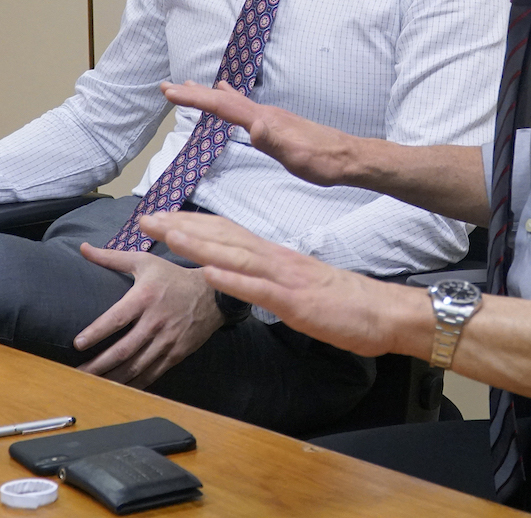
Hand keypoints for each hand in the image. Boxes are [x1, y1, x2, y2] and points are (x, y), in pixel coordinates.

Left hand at [73, 243, 224, 387]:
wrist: (213, 294)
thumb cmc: (173, 276)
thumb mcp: (145, 261)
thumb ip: (112, 258)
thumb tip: (83, 248)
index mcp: (146, 297)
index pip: (117, 317)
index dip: (96, 332)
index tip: (77, 344)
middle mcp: (156, 321)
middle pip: (123, 349)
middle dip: (98, 365)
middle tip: (76, 374)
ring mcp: (167, 340)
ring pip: (135, 366)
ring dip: (112, 379)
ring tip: (91, 386)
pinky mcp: (176, 354)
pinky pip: (152, 374)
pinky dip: (133, 384)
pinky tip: (117, 389)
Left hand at [141, 211, 429, 359]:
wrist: (383, 311)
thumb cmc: (344, 303)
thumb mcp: (299, 286)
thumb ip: (272, 277)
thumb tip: (245, 275)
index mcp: (277, 257)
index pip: (229, 233)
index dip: (193, 224)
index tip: (163, 219)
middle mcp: (277, 260)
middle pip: (224, 238)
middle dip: (184, 227)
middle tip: (147, 218)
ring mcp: (286, 279)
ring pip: (236, 257)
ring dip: (199, 245)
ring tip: (168, 234)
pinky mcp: (296, 302)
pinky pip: (260, 291)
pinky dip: (233, 281)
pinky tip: (209, 273)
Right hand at [161, 80, 359, 186]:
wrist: (349, 158)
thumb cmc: (324, 161)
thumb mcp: (298, 156)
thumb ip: (274, 141)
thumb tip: (253, 126)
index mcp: (265, 120)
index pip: (224, 106)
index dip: (196, 99)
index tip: (170, 92)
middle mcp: (266, 113)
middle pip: (224, 99)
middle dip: (195, 93)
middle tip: (168, 86)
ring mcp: (272, 116)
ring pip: (233, 101)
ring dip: (209, 94)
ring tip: (191, 86)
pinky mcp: (277, 123)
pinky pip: (244, 107)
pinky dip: (229, 100)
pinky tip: (231, 96)